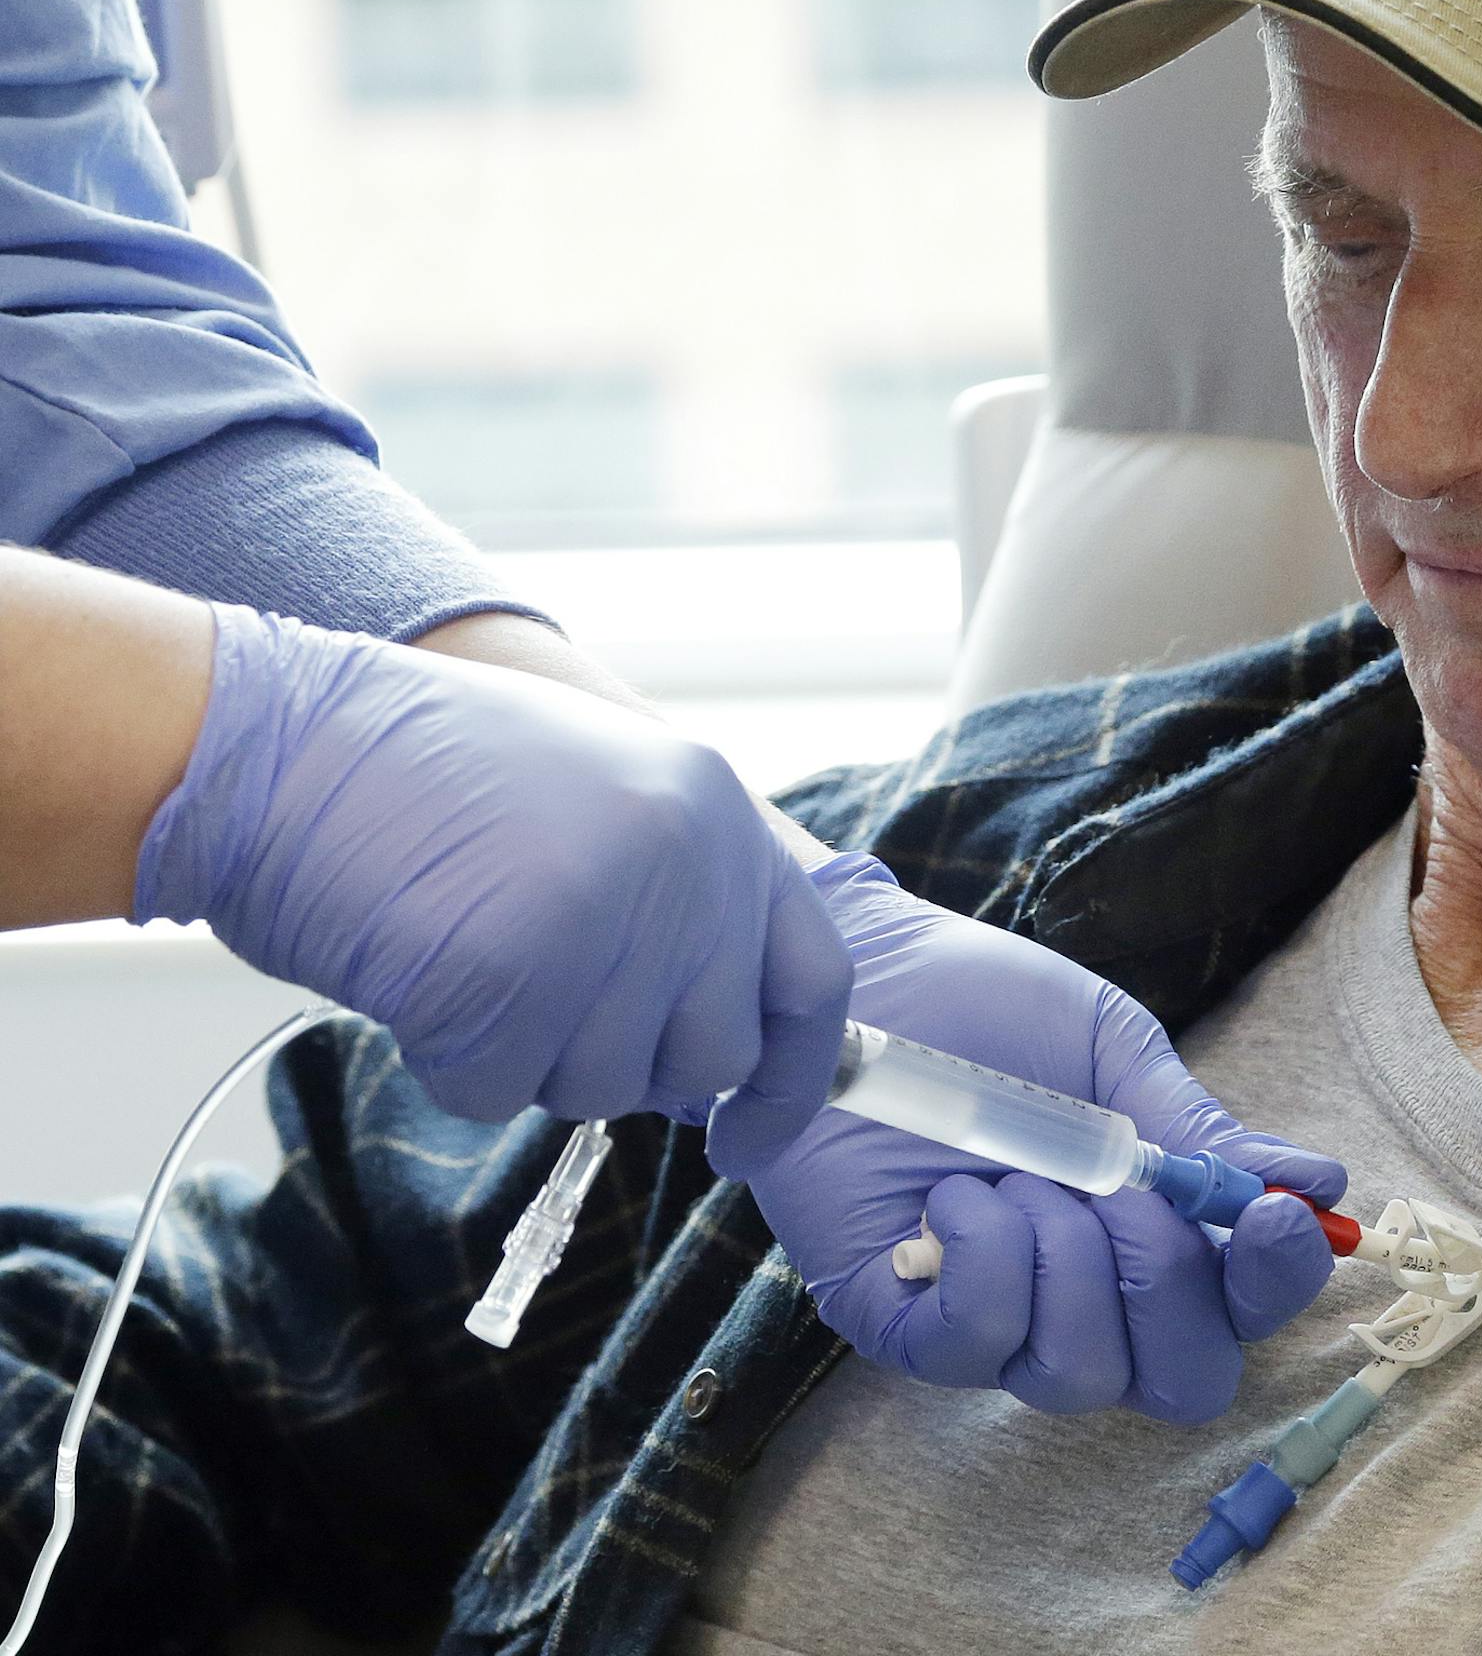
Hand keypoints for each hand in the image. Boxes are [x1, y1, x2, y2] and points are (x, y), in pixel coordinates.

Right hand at [134, 603, 851, 1162]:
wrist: (275, 739)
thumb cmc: (419, 779)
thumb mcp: (600, 797)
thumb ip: (683, 901)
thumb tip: (728, 1036)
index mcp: (715, 808)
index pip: (817, 980)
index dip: (794, 1077)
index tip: (752, 1130)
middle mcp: (684, 860)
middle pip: (710, 1055)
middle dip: (630, 1061)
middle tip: (545, 998)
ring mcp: (603, 915)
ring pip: (606, 1086)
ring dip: (530, 1055)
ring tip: (469, 949)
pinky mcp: (511, 974)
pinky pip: (499, 1092)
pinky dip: (450, 1062)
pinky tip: (419, 974)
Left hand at [741, 854, 1345, 1422]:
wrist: (866, 974)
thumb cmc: (988, 1008)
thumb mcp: (1111, 1054)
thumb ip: (1198, 1130)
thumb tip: (1320, 1186)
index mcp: (1148, 1233)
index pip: (1241, 1314)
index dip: (1275, 1286)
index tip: (1275, 1216)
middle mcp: (1081, 1297)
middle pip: (1181, 1381)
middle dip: (1168, 1282)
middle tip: (1121, 1186)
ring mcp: (990, 1322)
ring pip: (1080, 1373)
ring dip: (1067, 1259)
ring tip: (1019, 1172)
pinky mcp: (898, 1321)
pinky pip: (973, 1346)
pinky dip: (984, 1263)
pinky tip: (955, 1195)